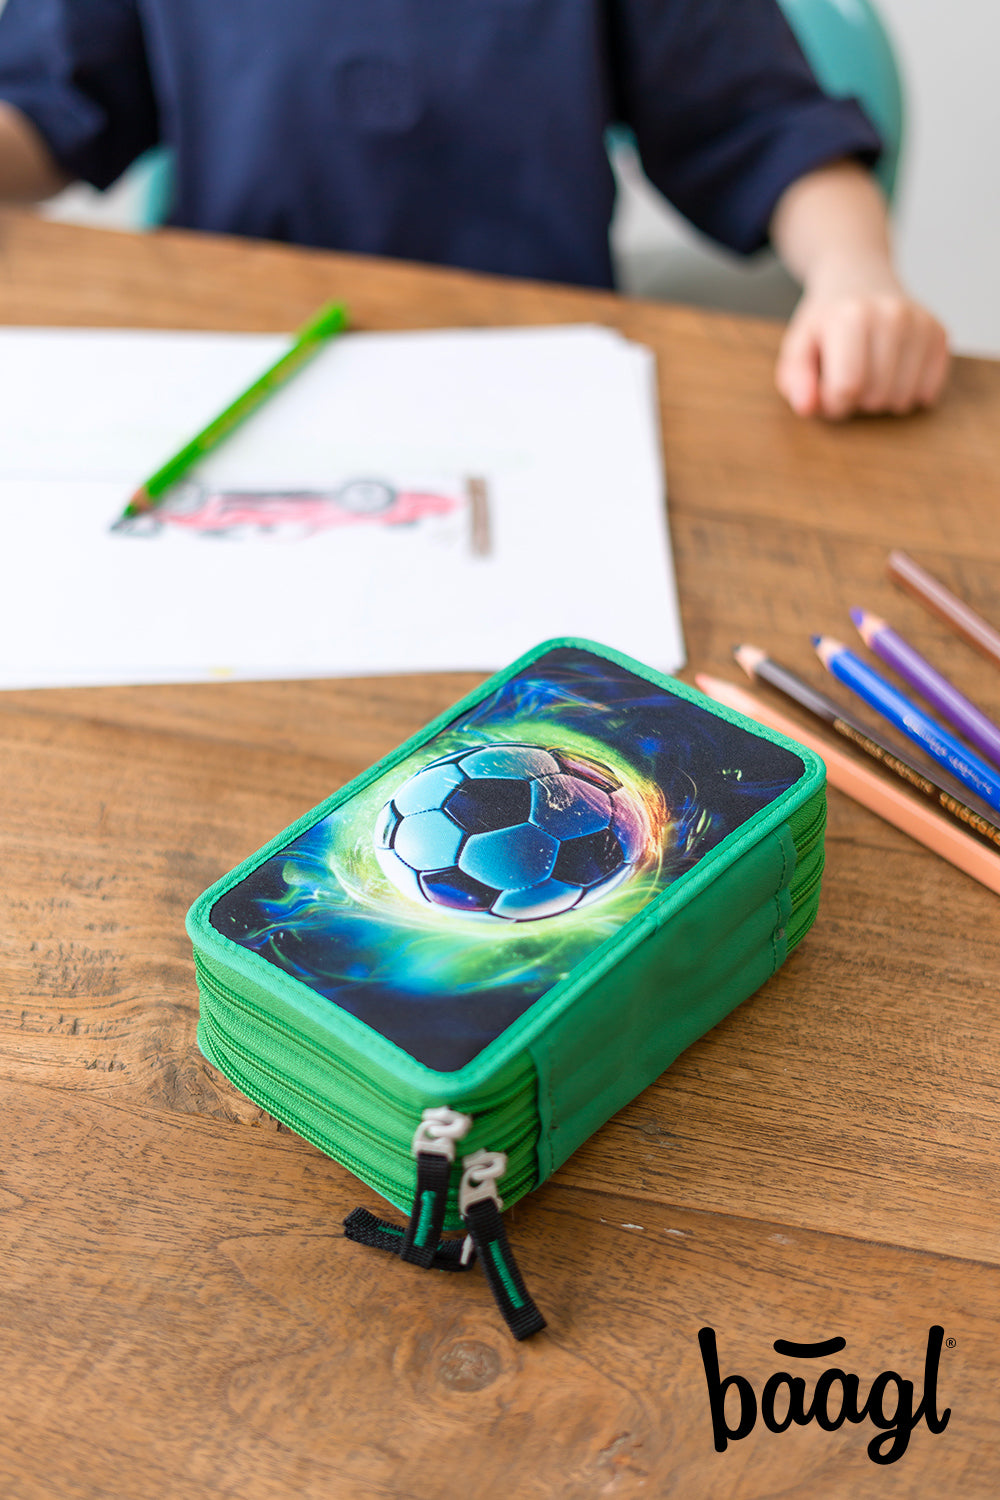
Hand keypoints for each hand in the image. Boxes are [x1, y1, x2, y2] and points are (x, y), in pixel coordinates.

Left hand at [775, 257, 949, 419]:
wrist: (860, 278)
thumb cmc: (826, 321)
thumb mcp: (798, 344)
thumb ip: (796, 379)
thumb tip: (807, 407)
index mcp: (851, 316)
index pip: (846, 389)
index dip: (832, 403)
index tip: (826, 390)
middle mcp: (892, 315)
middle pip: (875, 397)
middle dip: (856, 401)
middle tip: (848, 376)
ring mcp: (920, 323)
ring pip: (902, 399)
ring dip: (881, 400)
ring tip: (869, 372)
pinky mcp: (940, 333)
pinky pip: (927, 392)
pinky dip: (907, 393)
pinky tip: (893, 372)